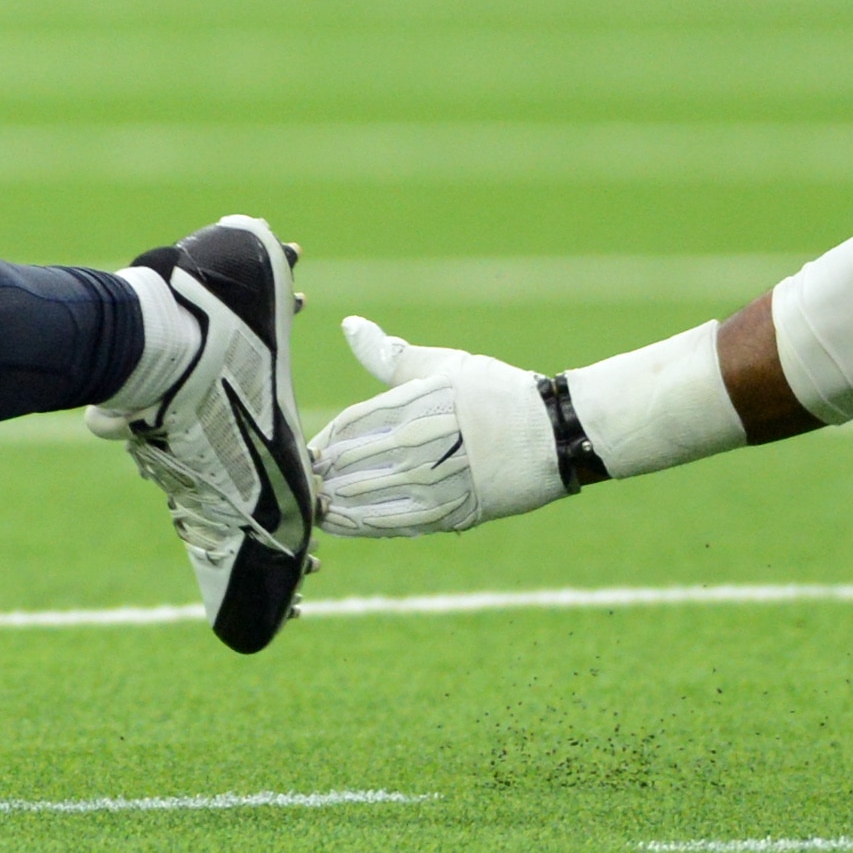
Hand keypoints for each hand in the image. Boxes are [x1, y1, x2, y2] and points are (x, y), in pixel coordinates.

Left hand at [308, 317, 567, 537]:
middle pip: (353, 466)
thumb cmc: (495, 392)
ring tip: (315, 507)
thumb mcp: (442, 365)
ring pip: (369, 500)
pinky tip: (344, 525)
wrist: (551, 434)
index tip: (308, 450)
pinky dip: (365, 526)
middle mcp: (418, 448)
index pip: (351, 427)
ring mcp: (434, 485)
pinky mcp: (450, 513)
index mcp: (412, 408)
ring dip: (337, 505)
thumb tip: (349, 326)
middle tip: (301, 482)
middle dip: (324, 476)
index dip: (325, 442)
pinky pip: (396, 524)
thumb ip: (390, 354)